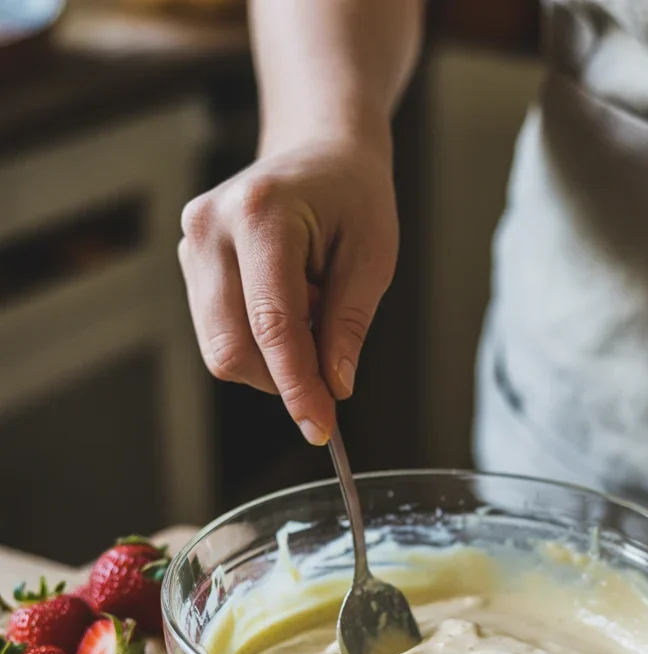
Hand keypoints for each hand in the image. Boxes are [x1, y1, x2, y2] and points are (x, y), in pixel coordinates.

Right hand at [178, 132, 397, 443]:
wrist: (320, 149)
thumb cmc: (353, 195)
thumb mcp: (373, 257)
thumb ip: (349, 324)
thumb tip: (333, 388)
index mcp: (261, 214)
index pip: (272, 325)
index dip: (297, 386)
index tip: (322, 427)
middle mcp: (211, 227)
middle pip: (231, 346)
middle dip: (281, 379)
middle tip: (329, 373)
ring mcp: (192, 244)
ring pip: (221, 348)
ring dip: (272, 358)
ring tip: (312, 312)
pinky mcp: (190, 262)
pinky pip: (220, 332)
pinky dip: (260, 341)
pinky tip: (288, 308)